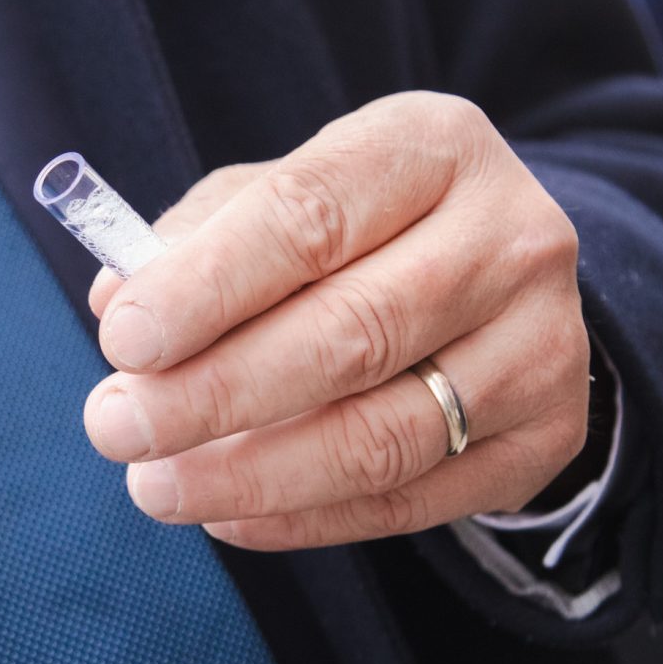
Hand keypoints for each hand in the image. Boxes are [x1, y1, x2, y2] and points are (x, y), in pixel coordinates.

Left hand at [79, 92, 589, 549]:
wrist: (499, 272)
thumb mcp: (288, 191)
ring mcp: (544, 342)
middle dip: (215, 392)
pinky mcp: (547, 436)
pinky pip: (412, 499)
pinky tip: (226, 517)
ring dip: (252, 474)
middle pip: (352, 332)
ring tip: (156, 486)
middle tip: (116, 426)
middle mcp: (511, 237)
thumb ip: (199, 237)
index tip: (121, 340)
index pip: (311, 217)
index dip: (208, 285)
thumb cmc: (359, 227)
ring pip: (385, 434)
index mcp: (433, 145)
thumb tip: (119, 298)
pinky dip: (307, 518)